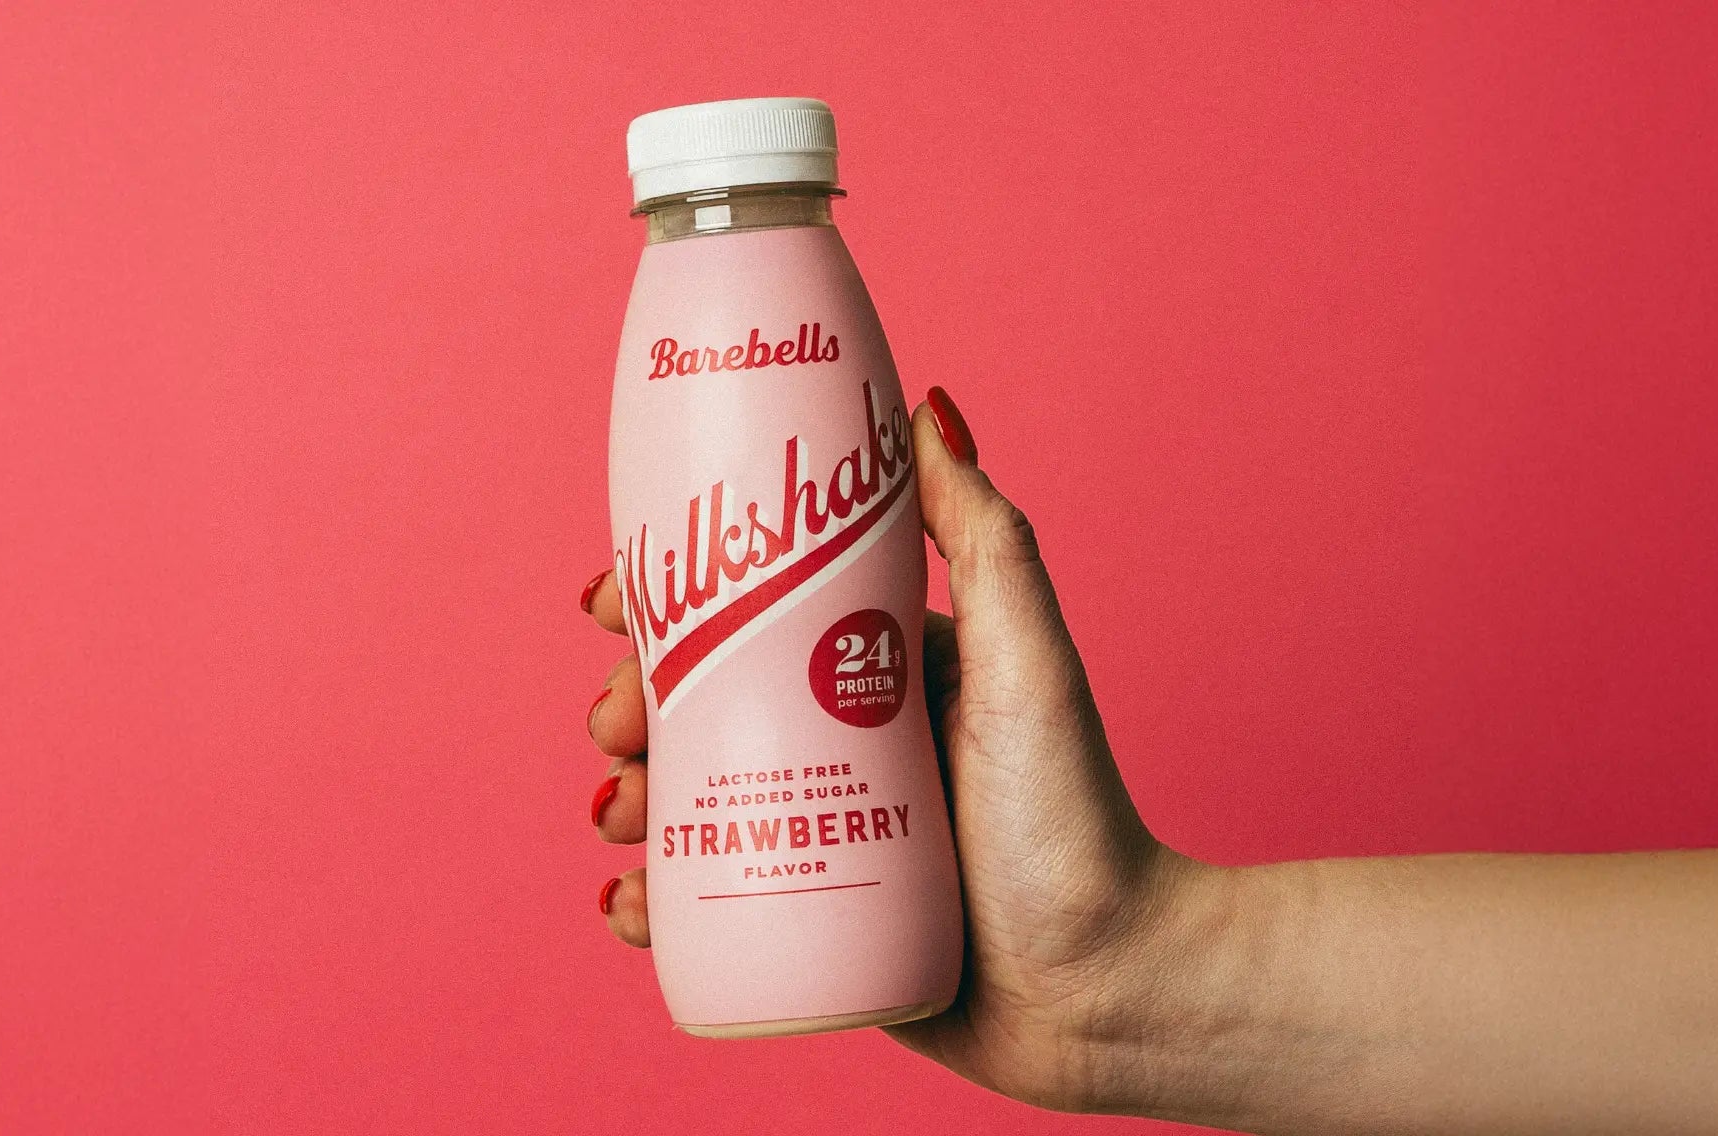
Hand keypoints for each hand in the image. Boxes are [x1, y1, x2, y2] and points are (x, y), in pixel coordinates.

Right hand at [580, 386, 1202, 1111]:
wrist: (1107, 990)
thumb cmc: (1079, 821)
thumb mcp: (1028, 663)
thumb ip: (986, 538)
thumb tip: (926, 407)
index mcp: (880, 672)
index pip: (754, 617)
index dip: (671, 605)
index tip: (611, 604)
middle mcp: (844, 745)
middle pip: (702, 708)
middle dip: (637, 707)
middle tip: (618, 726)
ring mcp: (821, 833)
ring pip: (690, 800)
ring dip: (629, 797)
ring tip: (622, 816)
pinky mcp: (810, 916)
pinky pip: (707, 901)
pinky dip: (652, 899)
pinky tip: (632, 901)